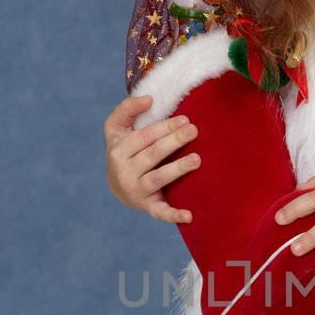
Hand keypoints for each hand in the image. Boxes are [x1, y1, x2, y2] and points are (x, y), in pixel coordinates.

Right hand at [103, 94, 201, 222]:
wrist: (118, 187)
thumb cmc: (124, 151)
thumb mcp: (116, 129)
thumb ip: (127, 109)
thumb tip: (148, 98)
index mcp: (119, 150)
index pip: (143, 137)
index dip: (164, 127)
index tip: (184, 119)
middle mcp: (125, 171)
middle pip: (152, 155)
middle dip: (173, 141)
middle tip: (193, 130)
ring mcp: (136, 190)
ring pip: (158, 178)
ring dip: (178, 169)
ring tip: (197, 159)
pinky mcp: (147, 206)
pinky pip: (160, 212)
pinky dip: (174, 215)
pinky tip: (189, 215)